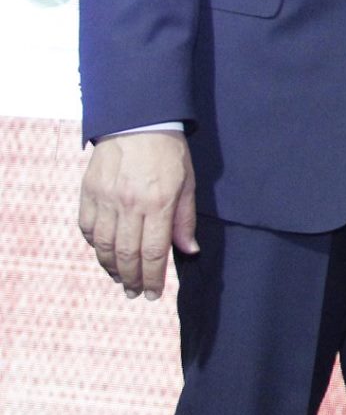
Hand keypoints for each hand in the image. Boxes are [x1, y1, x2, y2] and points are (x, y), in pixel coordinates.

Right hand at [78, 131, 198, 299]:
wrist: (137, 121)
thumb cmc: (169, 152)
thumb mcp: (187, 182)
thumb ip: (185, 219)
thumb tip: (188, 251)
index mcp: (159, 202)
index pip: (154, 252)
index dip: (152, 278)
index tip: (153, 294)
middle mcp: (130, 204)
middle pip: (127, 254)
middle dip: (131, 279)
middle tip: (135, 294)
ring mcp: (106, 198)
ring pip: (104, 246)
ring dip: (112, 268)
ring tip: (120, 280)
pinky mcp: (89, 192)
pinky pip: (88, 228)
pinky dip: (95, 246)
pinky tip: (105, 253)